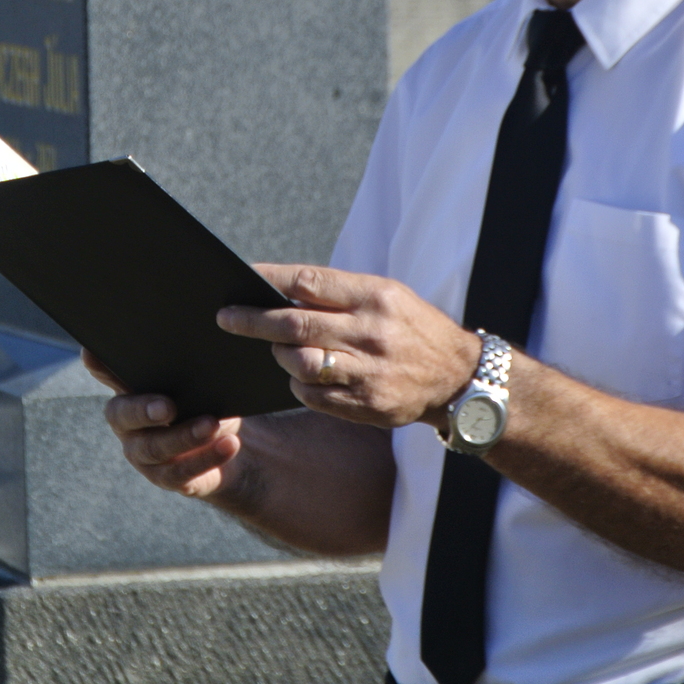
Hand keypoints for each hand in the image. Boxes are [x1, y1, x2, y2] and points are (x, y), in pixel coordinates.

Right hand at [83, 349, 246, 499]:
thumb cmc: (207, 400)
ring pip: (154, 448)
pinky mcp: (166, 477)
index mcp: (130, 388)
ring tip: (213, 425)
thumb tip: (196, 342)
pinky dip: (206, 457)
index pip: (107, 372)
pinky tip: (228, 444)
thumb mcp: (201, 380)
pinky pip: (180, 472)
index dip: (98, 364)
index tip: (91, 353)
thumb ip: (187, 365)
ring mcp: (142, 453)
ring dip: (185, 436)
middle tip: (168, 406)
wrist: (230, 443)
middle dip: (143, 409)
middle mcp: (127, 422)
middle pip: (122, 415)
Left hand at [219, 264, 479, 428]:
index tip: (242, 277)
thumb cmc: (411, 328)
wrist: (458, 378)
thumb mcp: (388, 295)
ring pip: (300, 364)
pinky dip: (299, 385)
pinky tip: (301, 376)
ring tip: (276, 350)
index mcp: (376, 297)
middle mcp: (371, 333)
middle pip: (296, 326)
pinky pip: (314, 396)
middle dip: (253, 321)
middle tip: (225, 318)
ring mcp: (369, 373)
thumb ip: (340, 294)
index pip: (310, 282)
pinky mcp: (367, 406)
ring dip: (280, 356)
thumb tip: (280, 290)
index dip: (270, 279)